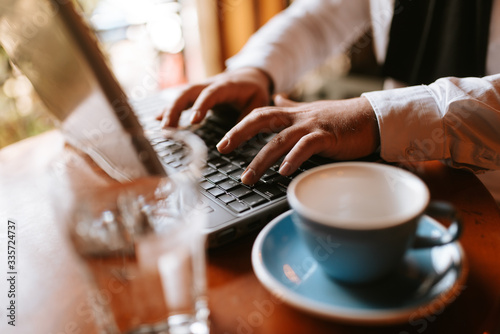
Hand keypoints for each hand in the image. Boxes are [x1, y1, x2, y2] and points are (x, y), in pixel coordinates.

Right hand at [157, 67, 271, 126]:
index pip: (211, 93)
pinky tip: (157, 119)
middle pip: (188, 92)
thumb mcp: (258, 101)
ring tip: (163, 129)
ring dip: (170, 110)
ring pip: (181, 96)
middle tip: (168, 128)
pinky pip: (180, 100)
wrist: (249, 74)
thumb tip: (236, 137)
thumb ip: (249, 116)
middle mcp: (209, 84)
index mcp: (226, 85)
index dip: (201, 105)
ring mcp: (200, 88)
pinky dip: (169, 109)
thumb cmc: (254, 89)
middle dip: (176, 108)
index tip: (193, 121)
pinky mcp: (196, 94)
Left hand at [216, 95, 379, 184]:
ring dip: (261, 160)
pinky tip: (283, 171)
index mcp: (292, 114)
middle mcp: (298, 118)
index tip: (224, 141)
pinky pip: (306, 147)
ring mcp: (312, 127)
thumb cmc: (341, 119)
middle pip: (261, 121)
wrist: (371, 118)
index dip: (239, 126)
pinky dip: (293, 159)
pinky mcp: (327, 137)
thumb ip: (291, 107)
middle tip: (223, 149)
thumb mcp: (311, 111)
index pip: (259, 115)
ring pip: (279, 140)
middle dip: (239, 134)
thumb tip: (277, 98)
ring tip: (248, 177)